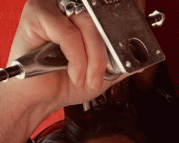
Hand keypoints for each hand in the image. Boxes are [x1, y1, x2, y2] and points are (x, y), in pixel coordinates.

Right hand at [0, 0, 129, 142]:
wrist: (39, 98)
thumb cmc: (64, 82)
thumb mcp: (103, 75)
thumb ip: (120, 64)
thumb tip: (140, 59)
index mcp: (84, 17)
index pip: (109, 13)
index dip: (122, 30)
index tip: (130, 52)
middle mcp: (69, 7)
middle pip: (101, 21)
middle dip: (106, 55)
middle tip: (101, 76)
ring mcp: (52, 7)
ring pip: (87, 25)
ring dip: (92, 60)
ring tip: (85, 78)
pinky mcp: (37, 15)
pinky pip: (68, 34)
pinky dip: (76, 59)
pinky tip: (73, 74)